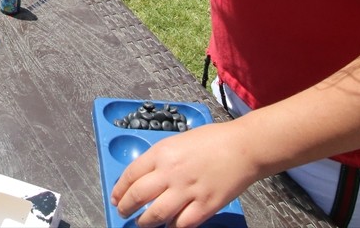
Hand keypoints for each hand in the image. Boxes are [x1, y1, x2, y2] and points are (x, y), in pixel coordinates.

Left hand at [110, 123, 259, 227]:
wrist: (243, 147)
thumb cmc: (213, 140)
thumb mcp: (177, 141)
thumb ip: (160, 159)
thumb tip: (144, 176)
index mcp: (162, 153)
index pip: (130, 175)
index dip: (119, 190)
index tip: (116, 197)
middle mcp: (171, 172)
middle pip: (138, 196)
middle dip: (126, 207)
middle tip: (123, 212)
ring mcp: (188, 190)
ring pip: (156, 214)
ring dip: (145, 221)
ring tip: (142, 223)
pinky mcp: (205, 205)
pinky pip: (182, 224)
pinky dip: (172, 227)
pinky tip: (170, 225)